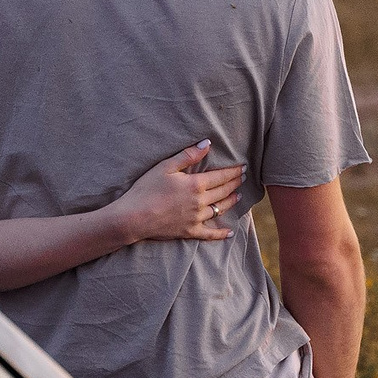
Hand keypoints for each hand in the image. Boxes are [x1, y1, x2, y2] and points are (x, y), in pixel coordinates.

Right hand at [110, 141, 244, 243]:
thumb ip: (188, 156)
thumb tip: (207, 144)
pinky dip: (221, 234)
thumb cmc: (146, 189)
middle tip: (242, 178)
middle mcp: (200, 202)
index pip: (221, 176)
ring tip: (237, 196)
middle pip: (223, 192)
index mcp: (195, 185)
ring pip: (219, 210)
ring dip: (231, 202)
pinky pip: (210, 234)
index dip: (233, 171)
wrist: (134, 217)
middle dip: (234, 184)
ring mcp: (196, 219)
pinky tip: (230, 233)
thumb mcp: (165, 167)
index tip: (243, 167)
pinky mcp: (189, 232)